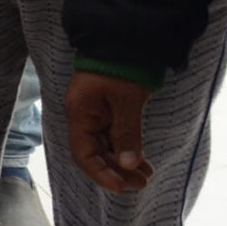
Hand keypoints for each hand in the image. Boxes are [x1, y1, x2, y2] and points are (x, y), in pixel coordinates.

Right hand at [67, 71, 153, 192]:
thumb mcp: (127, 101)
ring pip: (106, 148)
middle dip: (116, 171)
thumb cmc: (121, 66)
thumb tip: (128, 164)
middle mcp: (84, 116)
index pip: (83, 154)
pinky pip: (113, 137)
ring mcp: (95, 113)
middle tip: (141, 183)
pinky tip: (142, 161)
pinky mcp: (108, 110)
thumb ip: (127, 133)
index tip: (121, 187)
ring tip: (145, 176)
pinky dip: (126, 150)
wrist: (125, 38)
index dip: (100, 174)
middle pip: (94, 154)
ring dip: (123, 164)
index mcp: (80, 113)